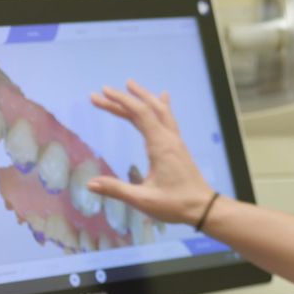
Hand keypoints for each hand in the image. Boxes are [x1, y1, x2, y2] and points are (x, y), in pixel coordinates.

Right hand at [87, 79, 214, 226]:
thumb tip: (90, 184)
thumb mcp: (143, 200)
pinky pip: (168, 119)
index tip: (101, 94)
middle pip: (147, 109)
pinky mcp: (178, 146)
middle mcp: (169, 138)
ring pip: (160, 111)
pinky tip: (162, 98)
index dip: (120, 102)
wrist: (203, 207)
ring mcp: (175, 141)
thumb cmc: (175, 204)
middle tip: (103, 91)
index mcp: (161, 146)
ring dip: (144, 97)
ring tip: (129, 85)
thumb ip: (117, 190)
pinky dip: (160, 106)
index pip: (140, 114)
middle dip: (125, 98)